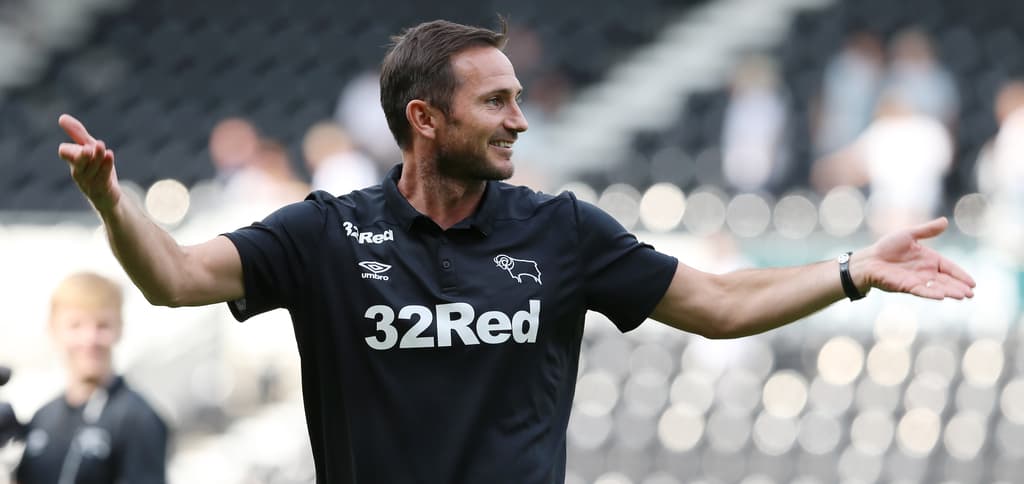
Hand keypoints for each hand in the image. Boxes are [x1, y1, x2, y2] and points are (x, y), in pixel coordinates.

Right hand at [58, 114, 121, 211]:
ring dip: (96, 158)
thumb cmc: (96, 169)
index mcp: (74, 162)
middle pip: (77, 163)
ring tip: (101, 145)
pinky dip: (106, 166)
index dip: (71, 148)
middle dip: (82, 156)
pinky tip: (109, 155)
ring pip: (91, 171)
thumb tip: (62, 117)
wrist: (107, 196)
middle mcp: (79, 172)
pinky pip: (102, 179)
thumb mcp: (88, 149)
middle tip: (88, 148)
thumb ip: (77, 134)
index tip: (81, 143)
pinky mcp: (102, 190)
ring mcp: (90, 183)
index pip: (65, 152)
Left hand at [860, 217, 975, 299]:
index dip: (961, 275)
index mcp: (930, 259)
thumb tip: (945, 221)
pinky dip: (931, 292)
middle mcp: (926, 272)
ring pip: (937, 287)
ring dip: (950, 291)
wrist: (869, 259)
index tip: (973, 283)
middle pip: (946, 280)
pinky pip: (921, 290)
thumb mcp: (909, 235)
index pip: (950, 268)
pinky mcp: (906, 286)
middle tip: (971, 294)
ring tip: (963, 296)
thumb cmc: (887, 247)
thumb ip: (927, 230)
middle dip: (959, 287)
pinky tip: (942, 296)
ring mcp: (917, 280)